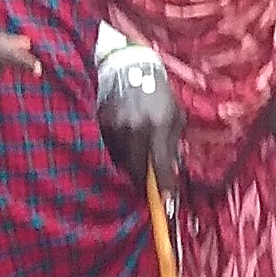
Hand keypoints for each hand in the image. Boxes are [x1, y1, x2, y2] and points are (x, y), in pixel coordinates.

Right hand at [98, 66, 185, 197]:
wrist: (129, 69)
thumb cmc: (158, 94)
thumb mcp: (175, 116)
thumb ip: (173, 145)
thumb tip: (172, 174)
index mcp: (157, 124)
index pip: (160, 165)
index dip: (164, 188)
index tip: (167, 207)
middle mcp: (134, 127)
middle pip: (136, 170)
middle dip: (143, 182)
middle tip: (150, 186)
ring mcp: (114, 126)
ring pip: (121, 163)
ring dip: (130, 166)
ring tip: (138, 155)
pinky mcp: (100, 124)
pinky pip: (110, 150)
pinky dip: (119, 154)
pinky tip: (125, 143)